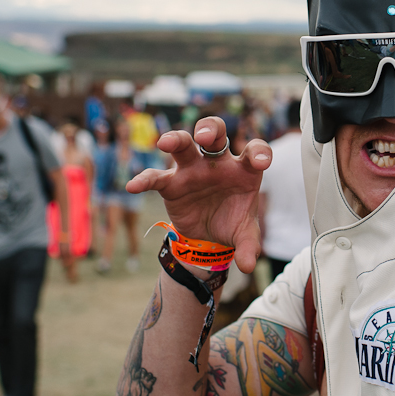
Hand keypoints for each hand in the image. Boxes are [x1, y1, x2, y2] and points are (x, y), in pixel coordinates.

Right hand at [126, 117, 272, 272]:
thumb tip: (248, 265)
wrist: (208, 237)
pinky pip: (156, 177)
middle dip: (209, 129)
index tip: (260, 162)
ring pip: (184, 145)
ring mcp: (193, 170)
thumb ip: (249, 246)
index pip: (254, 151)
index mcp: (244, 170)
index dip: (259, 152)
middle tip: (204, 137)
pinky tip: (134, 186)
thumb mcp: (244, 235)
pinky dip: (144, 179)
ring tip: (165, 143)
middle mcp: (218, 163)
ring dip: (175, 139)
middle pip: (215, 135)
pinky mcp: (172, 183)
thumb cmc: (231, 223)